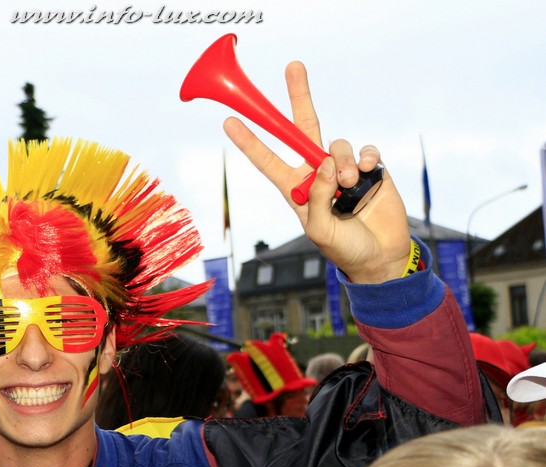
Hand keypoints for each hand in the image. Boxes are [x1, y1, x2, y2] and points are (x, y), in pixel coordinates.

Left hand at [223, 61, 411, 284]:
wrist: (379, 257)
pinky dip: (366, 159)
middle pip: (303, 130)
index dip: (250, 142)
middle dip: (299, 98)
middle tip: (293, 66)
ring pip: (337, 145)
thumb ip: (317, 196)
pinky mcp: (369, 169)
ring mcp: (343, 169)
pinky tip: (367, 174)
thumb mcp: (319, 229)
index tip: (230, 122)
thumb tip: (326, 161)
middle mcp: (316, 174)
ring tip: (348, 186)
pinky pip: (365, 151)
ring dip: (343, 163)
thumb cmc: (343, 248)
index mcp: (295, 189)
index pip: (268, 161)